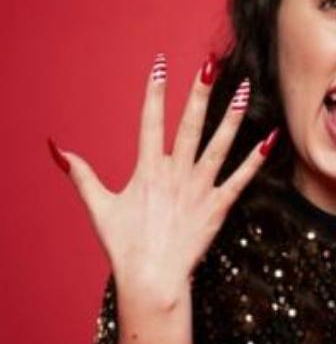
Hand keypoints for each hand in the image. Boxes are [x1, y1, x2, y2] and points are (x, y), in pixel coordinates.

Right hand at [48, 52, 278, 308]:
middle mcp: (175, 173)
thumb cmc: (125, 245)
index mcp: (148, 170)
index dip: (155, 91)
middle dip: (200, 93)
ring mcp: (199, 189)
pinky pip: (241, 179)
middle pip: (189, 125)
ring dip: (232, 117)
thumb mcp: (99, 207)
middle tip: (211, 64)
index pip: (150, 121)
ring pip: (219, 145)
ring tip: (243, 90)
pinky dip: (256, 159)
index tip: (160, 64)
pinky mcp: (218, 206)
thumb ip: (82, 175)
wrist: (153, 279)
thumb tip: (57, 150)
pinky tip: (270, 138)